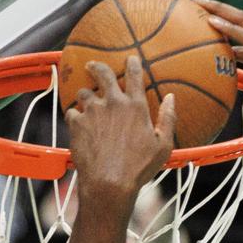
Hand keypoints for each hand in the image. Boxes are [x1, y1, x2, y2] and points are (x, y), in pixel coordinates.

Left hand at [65, 57, 178, 203]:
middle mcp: (113, 103)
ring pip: (83, 93)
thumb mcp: (163, 146)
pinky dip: (74, 117)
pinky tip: (77, 124)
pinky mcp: (77, 124)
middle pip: (103, 74)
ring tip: (84, 103)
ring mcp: (93, 112)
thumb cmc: (138, 169)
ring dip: (84, 96)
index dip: (132, 63)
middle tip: (91, 65)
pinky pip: (71, 113)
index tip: (130, 58)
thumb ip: (168, 119)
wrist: (109, 183)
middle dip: (96, 66)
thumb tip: (171, 98)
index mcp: (136, 106)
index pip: (135, 75)